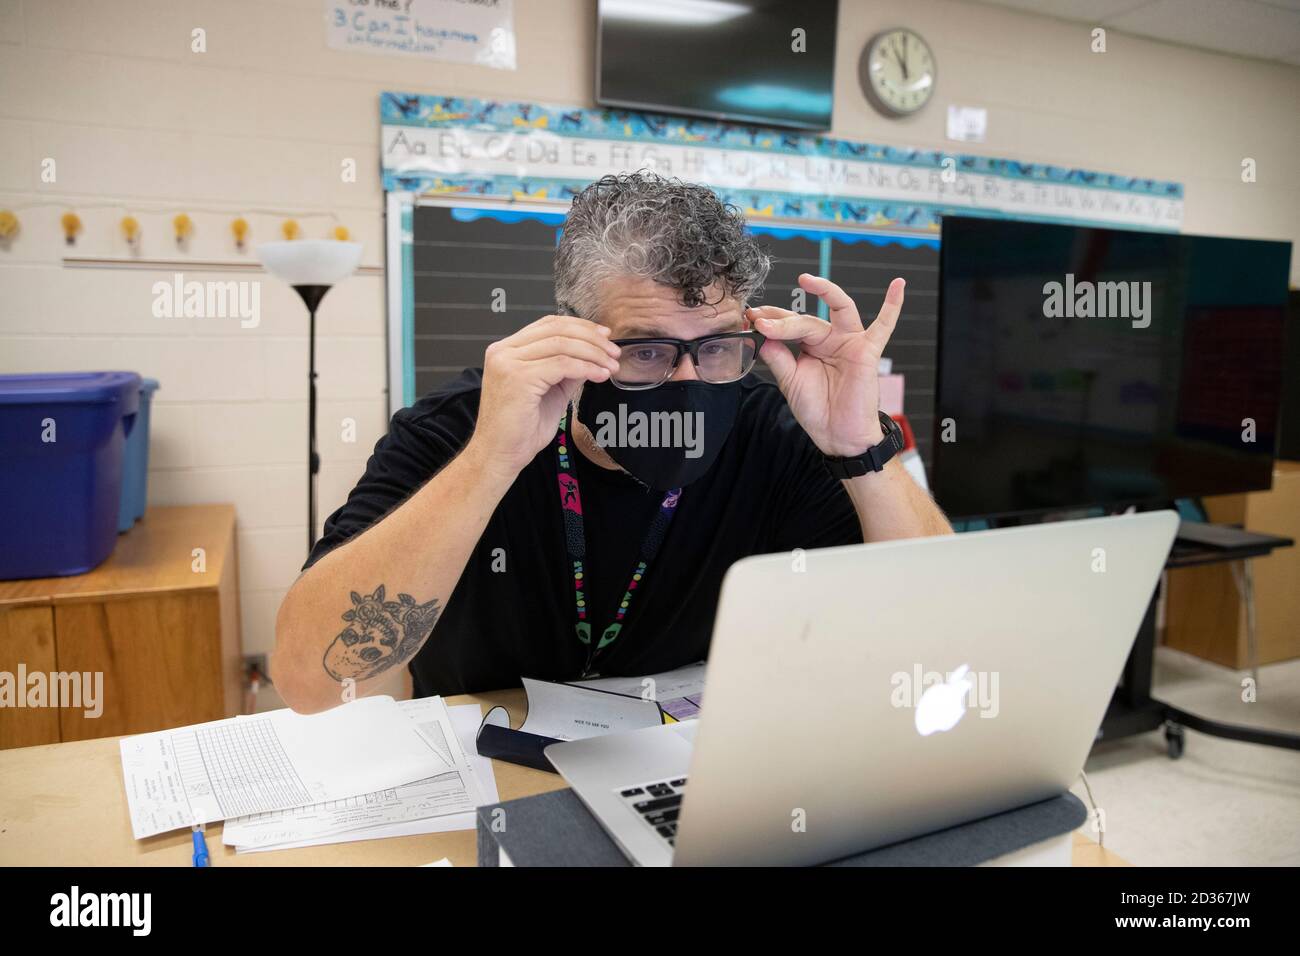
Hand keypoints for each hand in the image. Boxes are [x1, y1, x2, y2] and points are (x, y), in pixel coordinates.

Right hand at [468, 315, 621, 480]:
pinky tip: (600, 376)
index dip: (580, 326)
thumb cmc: (520, 430)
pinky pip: (562, 365)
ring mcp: (508, 362)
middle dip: (592, 339)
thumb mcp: (550, 391)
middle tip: (614, 352)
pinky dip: (586, 368)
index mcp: (506, 350)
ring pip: (562, 345)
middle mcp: (503, 351)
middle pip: (557, 330)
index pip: (548, 324)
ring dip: (593, 354)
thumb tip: (592, 356)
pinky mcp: (518, 377)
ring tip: (611, 366)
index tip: (604, 336)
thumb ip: (566, 371)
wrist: (500, 455)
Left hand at [748, 274, 903, 457]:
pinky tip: (898, 285)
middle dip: (783, 320)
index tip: (750, 318)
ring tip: (806, 280)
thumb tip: (762, 335)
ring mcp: (849, 342)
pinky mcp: (867, 351)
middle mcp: (830, 339)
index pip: (790, 324)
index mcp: (810, 345)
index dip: (770, 320)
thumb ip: (777, 357)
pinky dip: (892, 305)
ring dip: (825, 290)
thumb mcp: (789, 381)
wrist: (837, 436)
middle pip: (806, 319)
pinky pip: (884, 326)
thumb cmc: (817, 410)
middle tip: (761, 321)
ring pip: (838, 308)